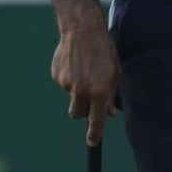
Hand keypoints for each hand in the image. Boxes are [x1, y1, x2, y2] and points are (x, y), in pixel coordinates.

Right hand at [51, 22, 120, 145]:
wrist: (83, 29)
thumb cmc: (104, 50)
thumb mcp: (115, 73)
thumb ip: (111, 95)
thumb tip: (109, 113)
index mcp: (99, 92)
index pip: (96, 121)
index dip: (94, 134)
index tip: (92, 143)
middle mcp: (81, 91)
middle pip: (77, 114)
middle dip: (82, 110)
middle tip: (89, 96)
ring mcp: (66, 83)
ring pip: (71, 96)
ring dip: (77, 89)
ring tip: (84, 69)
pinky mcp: (56, 75)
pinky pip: (64, 83)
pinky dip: (69, 77)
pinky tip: (75, 62)